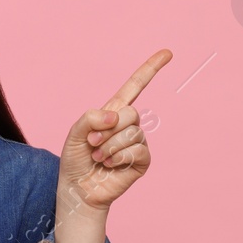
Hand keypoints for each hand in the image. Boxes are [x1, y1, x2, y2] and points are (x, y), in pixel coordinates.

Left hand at [58, 49, 171, 213]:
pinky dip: (120, 157)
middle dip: (108, 129)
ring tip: (99, 157)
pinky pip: (138, 150)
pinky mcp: (142, 161)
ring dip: (110, 146)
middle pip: (131, 113)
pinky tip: (111, 165)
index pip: (135, 86)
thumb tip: (115, 116)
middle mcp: (128, 124)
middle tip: (93, 143)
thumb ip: (90, 118)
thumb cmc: (76, 160)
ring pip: (132, 133)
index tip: (168, 53)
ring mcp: (137, 143)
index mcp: (113, 112)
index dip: (151, 69)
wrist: (78, 188)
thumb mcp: (75, 133)